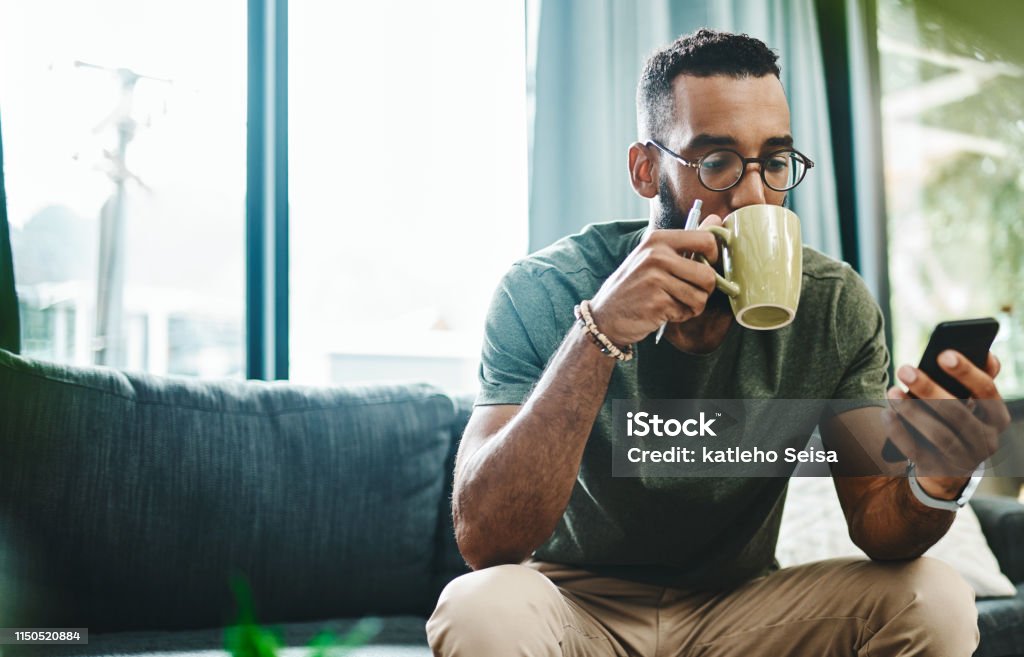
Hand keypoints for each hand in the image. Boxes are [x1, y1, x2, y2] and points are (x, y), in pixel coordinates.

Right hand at [588, 216, 722, 344]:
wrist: (606, 316)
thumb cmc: (635, 285)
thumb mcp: (655, 256)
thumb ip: (688, 240)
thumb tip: (717, 220)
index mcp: (658, 239)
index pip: (706, 239)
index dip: (714, 257)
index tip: (704, 267)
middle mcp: (656, 255)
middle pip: (708, 274)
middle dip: (704, 290)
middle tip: (688, 293)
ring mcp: (655, 279)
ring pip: (700, 297)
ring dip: (692, 306)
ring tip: (673, 302)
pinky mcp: (657, 303)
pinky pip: (687, 311)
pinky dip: (680, 316)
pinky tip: (663, 312)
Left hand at [883, 351, 1010, 498]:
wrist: (949, 466)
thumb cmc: (957, 420)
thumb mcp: (971, 401)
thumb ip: (977, 378)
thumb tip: (986, 353)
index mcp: (997, 416)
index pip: (986, 390)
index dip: (966, 372)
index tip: (942, 354)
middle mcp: (987, 440)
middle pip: (958, 413)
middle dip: (929, 389)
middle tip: (904, 369)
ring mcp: (965, 459)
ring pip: (939, 435)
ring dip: (912, 411)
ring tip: (891, 391)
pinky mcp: (940, 471)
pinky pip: (917, 452)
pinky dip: (899, 432)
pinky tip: (887, 413)